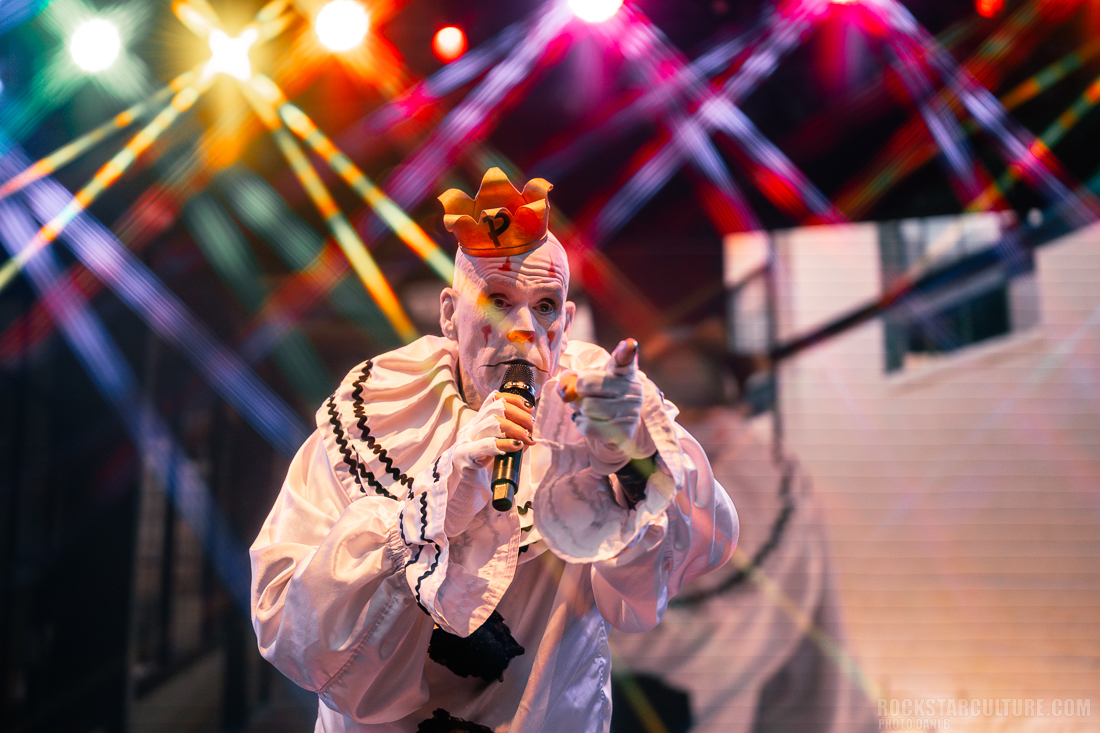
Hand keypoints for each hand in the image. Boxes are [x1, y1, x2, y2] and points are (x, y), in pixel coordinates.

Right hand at [442, 391, 533, 534]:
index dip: (513, 399)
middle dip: (519, 415)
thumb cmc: (477, 469)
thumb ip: (504, 437)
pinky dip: (504, 443)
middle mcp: (470, 428)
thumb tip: (529, 432)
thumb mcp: (490, 447)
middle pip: (497, 408)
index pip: (494, 399)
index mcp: (476, 423)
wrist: (454, 491)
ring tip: (528, 439)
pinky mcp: (465, 456)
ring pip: (493, 422)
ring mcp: (466, 441)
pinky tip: (516, 447)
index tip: (529, 407)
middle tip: (531, 428)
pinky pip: (486, 445)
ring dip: (516, 429)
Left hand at [558, 339, 654, 472]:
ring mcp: (631, 410)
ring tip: (587, 408)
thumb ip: (574, 378)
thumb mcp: (589, 379)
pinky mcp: (626, 431)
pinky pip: (589, 426)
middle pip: (586, 384)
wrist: (616, 424)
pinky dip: (581, 423)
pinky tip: (589, 420)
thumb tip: (563, 387)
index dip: (626, 351)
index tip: (629, 344)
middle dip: (576, 392)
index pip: (625, 357)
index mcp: (624, 369)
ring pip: (587, 407)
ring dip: (579, 409)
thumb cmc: (600, 394)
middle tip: (580, 394)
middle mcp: (632, 387)